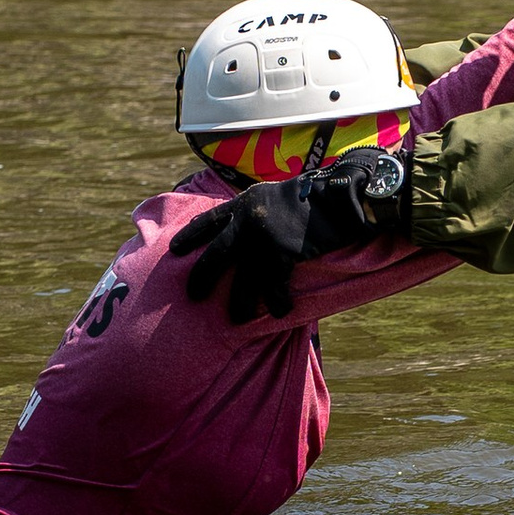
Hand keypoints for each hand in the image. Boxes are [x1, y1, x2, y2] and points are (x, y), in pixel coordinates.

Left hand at [176, 152, 411, 325]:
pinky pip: (273, 285)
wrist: (340, 194)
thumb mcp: (276, 196)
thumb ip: (258, 212)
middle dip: (201, 277)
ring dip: (238, 303)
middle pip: (215, 255)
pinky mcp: (280, 251)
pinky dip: (277, 301)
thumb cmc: (315, 197)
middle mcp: (246, 219)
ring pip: (242, 279)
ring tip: (235, 319)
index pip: (208, 220)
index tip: (173, 249)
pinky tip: (279, 311)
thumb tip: (247, 234)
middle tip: (193, 296)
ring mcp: (262, 236)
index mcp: (244, 203)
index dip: (190, 236)